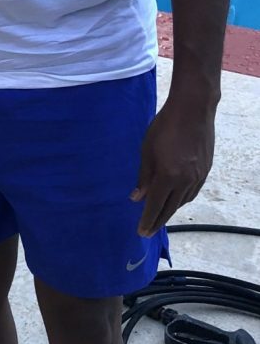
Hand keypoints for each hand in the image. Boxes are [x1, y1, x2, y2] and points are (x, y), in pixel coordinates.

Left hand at [130, 96, 214, 236]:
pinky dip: (181, 200)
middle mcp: (186, 181)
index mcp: (168, 176)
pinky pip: (192, 193)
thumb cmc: (164, 127)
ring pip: (182, 202)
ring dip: (170, 211)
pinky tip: (175, 200)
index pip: (155, 205)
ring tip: (159, 217)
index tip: (141, 232)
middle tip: (148, 231)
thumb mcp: (147, 150)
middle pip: (170, 208)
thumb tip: (136, 198)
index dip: (147, 220)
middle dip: (158, 221)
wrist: (193, 111)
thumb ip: (144, 176)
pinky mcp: (206, 171)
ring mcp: (198, 177)